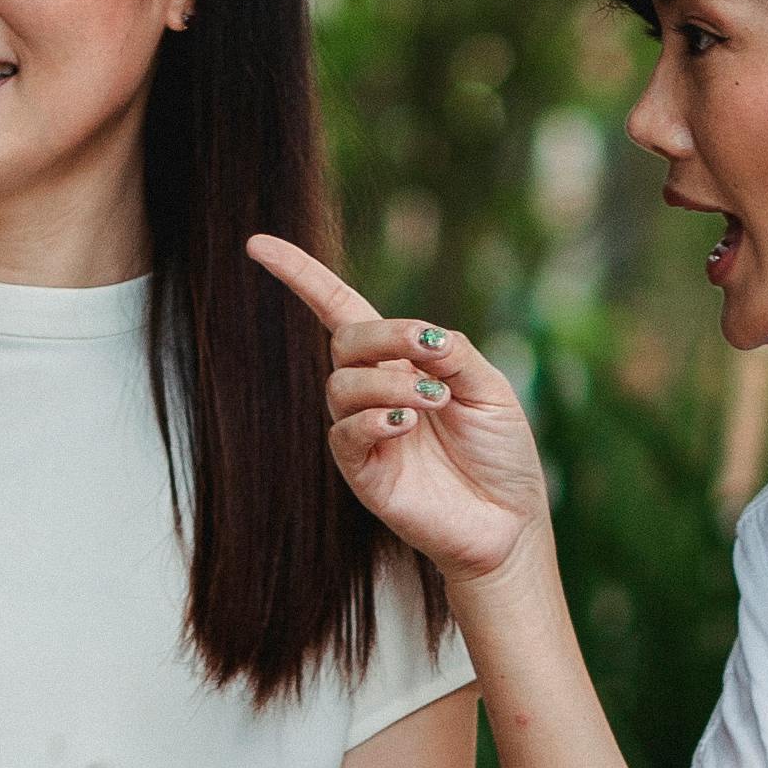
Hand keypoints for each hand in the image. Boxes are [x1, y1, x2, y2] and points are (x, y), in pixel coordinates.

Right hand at [249, 235, 548, 587]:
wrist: (509, 523)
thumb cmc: (502, 455)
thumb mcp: (491, 389)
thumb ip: (456, 354)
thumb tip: (424, 335)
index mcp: (402, 363)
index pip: (339, 310)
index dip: (301, 276)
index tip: (258, 245)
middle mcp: (375, 393)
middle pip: (345, 341)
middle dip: (385, 335)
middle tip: (433, 356)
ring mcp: (364, 433)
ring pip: (342, 385)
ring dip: (390, 384)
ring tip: (435, 403)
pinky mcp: (362, 473)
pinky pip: (343, 433)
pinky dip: (372, 420)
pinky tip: (407, 425)